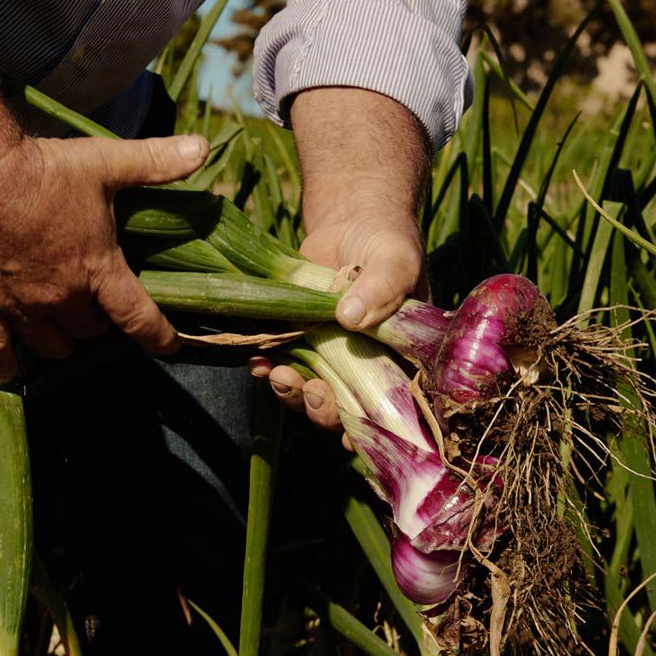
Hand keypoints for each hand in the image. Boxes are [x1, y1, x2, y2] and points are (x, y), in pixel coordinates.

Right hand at [0, 130, 208, 380]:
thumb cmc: (46, 170)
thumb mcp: (107, 163)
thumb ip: (155, 162)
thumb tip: (202, 148)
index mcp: (99, 269)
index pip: (139, 317)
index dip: (159, 336)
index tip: (170, 346)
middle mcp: (63, 296)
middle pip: (91, 332)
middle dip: (101, 323)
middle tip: (101, 304)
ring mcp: (23, 304)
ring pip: (52, 345)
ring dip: (63, 340)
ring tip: (65, 323)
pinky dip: (2, 363)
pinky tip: (9, 373)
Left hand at [249, 206, 426, 431]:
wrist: (353, 219)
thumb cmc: (388, 242)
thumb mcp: (395, 260)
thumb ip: (381, 288)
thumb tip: (350, 317)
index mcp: (398, 361)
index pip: (389, 408)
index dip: (369, 428)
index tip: (347, 436)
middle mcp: (364, 367)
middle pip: (344, 409)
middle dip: (323, 410)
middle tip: (312, 392)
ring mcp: (330, 355)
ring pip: (309, 393)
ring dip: (292, 393)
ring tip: (278, 376)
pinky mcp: (300, 339)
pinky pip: (282, 364)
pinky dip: (268, 367)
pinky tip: (257, 362)